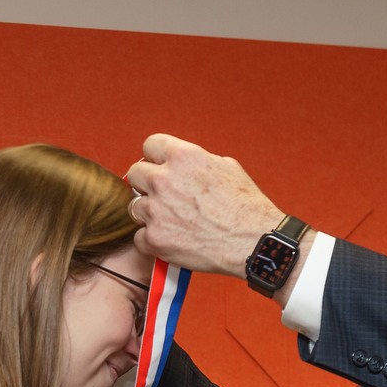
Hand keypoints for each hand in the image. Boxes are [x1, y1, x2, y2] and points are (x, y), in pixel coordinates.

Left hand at [126, 134, 281, 277]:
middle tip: (162, 196)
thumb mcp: (226, 167)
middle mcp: (164, 180)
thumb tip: (185, 166)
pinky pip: (140, 237)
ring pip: (134, 207)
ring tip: (171, 221)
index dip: (156, 158)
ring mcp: (156, 211)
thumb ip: (197, 162)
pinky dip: (153, 241)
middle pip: (135, 174)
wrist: (252, 241)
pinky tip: (171, 241)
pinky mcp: (154, 239)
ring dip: (149, 213)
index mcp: (182, 157)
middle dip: (146, 183)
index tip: (160, 168)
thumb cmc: (245, 206)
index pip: (150, 145)